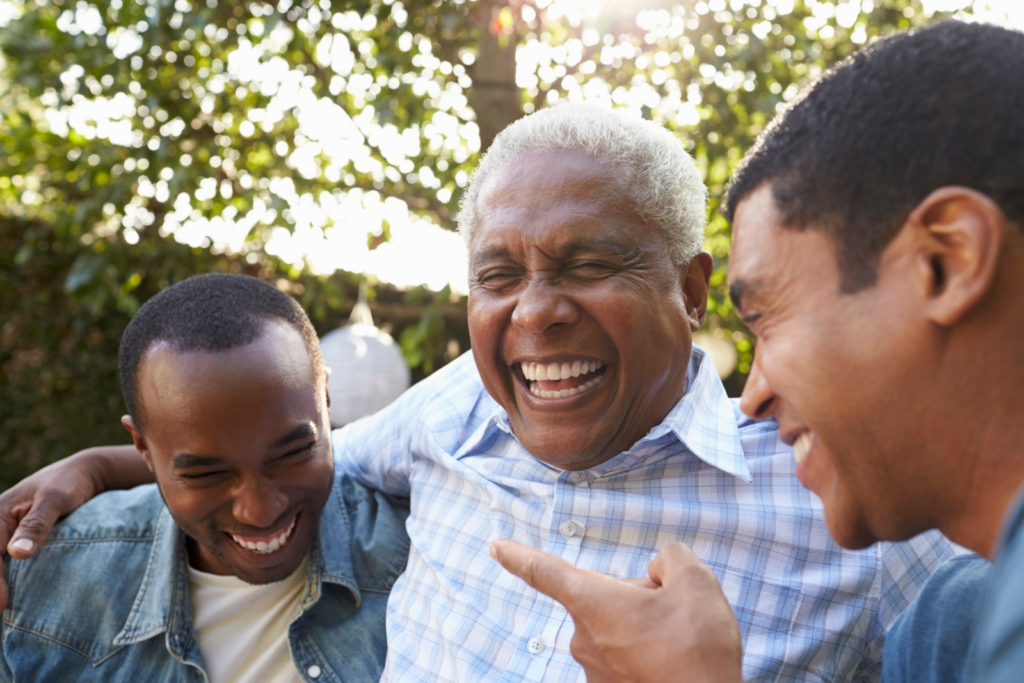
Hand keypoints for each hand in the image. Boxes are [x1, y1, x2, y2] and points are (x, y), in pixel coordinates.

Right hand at [0, 445, 149, 610]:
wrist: (85, 473)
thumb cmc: (70, 482)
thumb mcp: (56, 498)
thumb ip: (38, 523)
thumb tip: (17, 553)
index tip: (3, 603)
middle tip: (2, 610)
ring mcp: (5, 534)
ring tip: (4, 608)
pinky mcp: (16, 540)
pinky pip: (4, 560)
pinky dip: (5, 577)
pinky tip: (11, 596)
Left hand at [490, 540, 742, 682]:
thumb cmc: (698, 652)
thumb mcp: (696, 582)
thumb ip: (670, 557)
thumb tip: (660, 567)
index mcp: (593, 603)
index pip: (545, 571)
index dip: (519, 556)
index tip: (496, 548)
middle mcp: (583, 638)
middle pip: (605, 597)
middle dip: (637, 596)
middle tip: (674, 614)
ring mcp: (595, 670)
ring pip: (618, 627)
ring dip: (645, 627)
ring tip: (678, 644)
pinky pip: (625, 656)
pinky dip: (648, 653)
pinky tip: (672, 661)